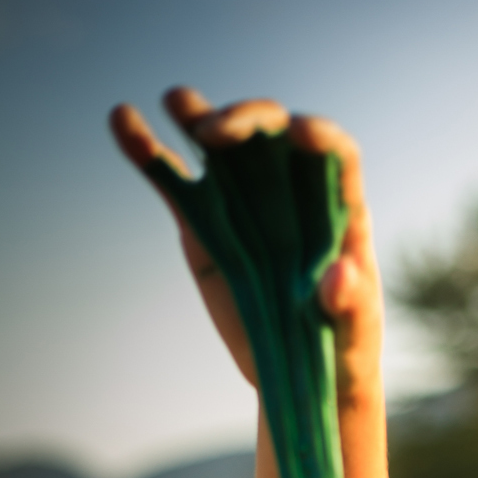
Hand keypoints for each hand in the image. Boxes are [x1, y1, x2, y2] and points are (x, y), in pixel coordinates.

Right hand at [109, 89, 384, 405]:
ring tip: (175, 101)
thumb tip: (342, 274)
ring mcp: (243, 202)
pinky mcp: (203, 223)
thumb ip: (352, 305)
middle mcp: (291, 191)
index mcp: (338, 211)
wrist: (299, 376)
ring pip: (220, 145)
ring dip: (197, 116)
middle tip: (214, 134)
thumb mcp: (355, 335)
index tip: (298, 131)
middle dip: (246, 121)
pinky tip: (122, 119)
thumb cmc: (342, 353)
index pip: (336, 152)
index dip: (320, 135)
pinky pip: (173, 180)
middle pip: (272, 132)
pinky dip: (147, 150)